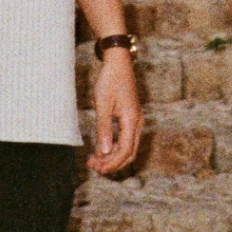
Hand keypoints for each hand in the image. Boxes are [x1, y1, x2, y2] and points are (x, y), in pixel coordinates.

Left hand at [87, 49, 143, 175]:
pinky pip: (125, 139)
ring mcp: (135, 121)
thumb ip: (103, 129)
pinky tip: (101, 149)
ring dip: (113, 157)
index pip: (124, 151)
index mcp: (132, 121)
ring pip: (127, 148)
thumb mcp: (103, 104)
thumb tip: (104, 152)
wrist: (118, 64)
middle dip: (112, 163)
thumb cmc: (110, 81)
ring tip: (95, 161)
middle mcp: (137, 123)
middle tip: (94, 167)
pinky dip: (114, 147)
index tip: (97, 168)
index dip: (111, 163)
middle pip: (128, 153)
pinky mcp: (131, 119)